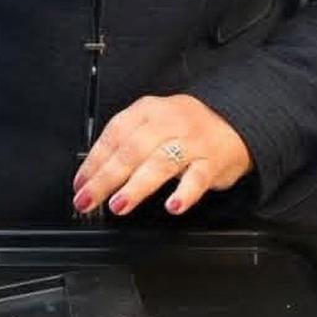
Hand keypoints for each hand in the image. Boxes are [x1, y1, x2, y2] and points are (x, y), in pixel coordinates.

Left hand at [72, 94, 252, 217]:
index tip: (80, 183)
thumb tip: (93, 174)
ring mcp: (192, 142)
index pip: (115, 134)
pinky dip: (184, 193)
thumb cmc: (186, 127)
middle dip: (106, 177)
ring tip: (119, 204)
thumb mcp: (155, 123)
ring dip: (137, 186)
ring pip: (161, 163)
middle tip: (88, 199)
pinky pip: (197, 178)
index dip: (94, 160)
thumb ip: (128, 143)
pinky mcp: (213, 161)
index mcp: (149, 111)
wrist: (236, 122)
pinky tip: (172, 206)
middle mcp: (169, 123)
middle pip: (132, 150)